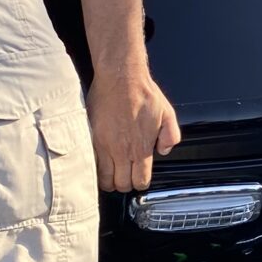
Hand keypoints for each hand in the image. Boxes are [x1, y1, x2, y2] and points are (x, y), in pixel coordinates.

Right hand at [86, 67, 181, 191]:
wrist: (120, 76)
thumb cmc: (143, 92)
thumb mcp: (167, 114)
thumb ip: (170, 136)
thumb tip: (163, 151)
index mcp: (141, 148)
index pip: (140, 181)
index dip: (139, 183)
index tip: (138, 177)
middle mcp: (122, 151)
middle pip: (121, 184)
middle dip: (124, 184)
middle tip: (124, 176)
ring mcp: (104, 145)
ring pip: (103, 178)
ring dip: (108, 179)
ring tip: (111, 172)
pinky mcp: (91, 137)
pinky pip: (91, 162)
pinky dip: (95, 167)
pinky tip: (100, 162)